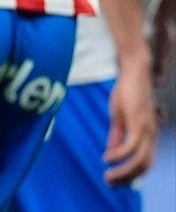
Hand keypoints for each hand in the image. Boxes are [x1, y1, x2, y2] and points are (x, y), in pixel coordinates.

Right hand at [104, 60, 157, 183]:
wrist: (134, 73)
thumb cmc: (127, 92)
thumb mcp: (119, 117)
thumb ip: (117, 135)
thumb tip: (112, 152)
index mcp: (147, 135)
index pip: (144, 163)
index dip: (130, 175)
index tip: (113, 180)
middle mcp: (150, 136)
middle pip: (144, 166)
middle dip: (127, 178)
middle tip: (109, 183)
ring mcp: (146, 130)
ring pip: (139, 161)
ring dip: (124, 172)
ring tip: (107, 176)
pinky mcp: (138, 123)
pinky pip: (130, 146)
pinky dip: (119, 155)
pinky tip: (106, 158)